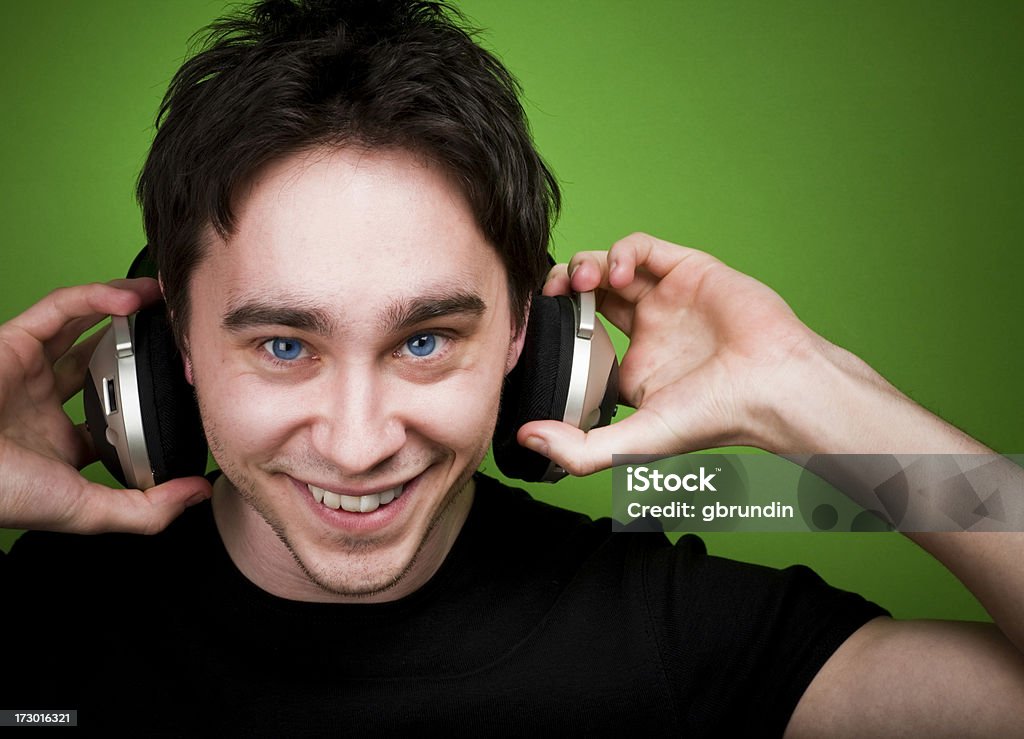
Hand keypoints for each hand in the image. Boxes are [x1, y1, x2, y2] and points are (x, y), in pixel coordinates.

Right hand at [0, 279, 210, 533]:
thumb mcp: (86, 509)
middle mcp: (46, 402)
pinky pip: (60, 307)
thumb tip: (198, 493)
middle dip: (144, 346)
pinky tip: (134, 299)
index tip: (192, 387)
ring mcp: (30, 369)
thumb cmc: (2, 492)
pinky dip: (97, 297)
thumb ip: (146, 509)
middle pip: (105, 361)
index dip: (153, 400)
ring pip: (85, 326)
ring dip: (127, 308)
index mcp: (63, 442)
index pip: (116, 414)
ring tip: (166, 299)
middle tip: (183, 334)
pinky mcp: (13, 339)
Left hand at [518, 232, 826, 473]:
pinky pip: (641, 247)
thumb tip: (526, 438)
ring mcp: (667, 298)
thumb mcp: (634, 443)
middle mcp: (647, 330)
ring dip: (586, 266)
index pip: (578, 339)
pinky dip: (621, 251)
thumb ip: (579, 449)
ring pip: (609, 264)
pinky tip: (618, 273)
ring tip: (583, 282)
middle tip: (552, 296)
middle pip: (588, 294)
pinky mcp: (687, 269)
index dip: (554, 329)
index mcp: (632, 368)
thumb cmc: (715, 417)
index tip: (537, 330)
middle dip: (562, 289)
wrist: (771, 386)